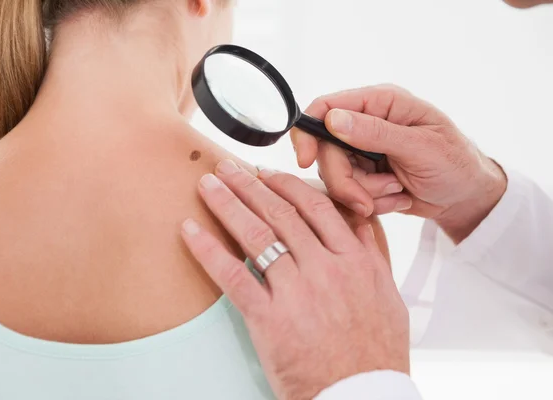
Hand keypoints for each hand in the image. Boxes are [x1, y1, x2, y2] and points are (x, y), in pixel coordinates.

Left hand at [181, 160, 408, 399]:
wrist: (360, 397)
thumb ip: (372, 254)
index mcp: (354, 260)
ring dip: (227, 204)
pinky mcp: (269, 319)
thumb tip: (360, 220)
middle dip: (248, 185)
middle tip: (226, 167)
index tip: (265, 173)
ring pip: (256, 234)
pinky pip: (233, 275)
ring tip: (207, 185)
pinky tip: (190, 231)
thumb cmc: (375, 352)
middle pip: (280, 213)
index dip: (285, 185)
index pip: (315, 207)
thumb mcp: (388, 296)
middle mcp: (325, 268)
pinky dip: (208, 250)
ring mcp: (297, 292)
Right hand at [291, 85, 507, 242]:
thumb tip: (333, 119)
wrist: (467, 197)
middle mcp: (366, 124)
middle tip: (366, 200)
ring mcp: (362, 151)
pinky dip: (371, 202)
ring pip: (334, 175)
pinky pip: (348, 192)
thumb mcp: (420, 147)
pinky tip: (398, 198)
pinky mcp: (363, 176)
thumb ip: (375, 132)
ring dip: (363, 193)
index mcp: (380, 103)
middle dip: (344, 180)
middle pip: (324, 150)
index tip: (305, 161)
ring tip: (397, 192)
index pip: (326, 106)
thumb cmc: (455, 164)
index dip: (308, 132)